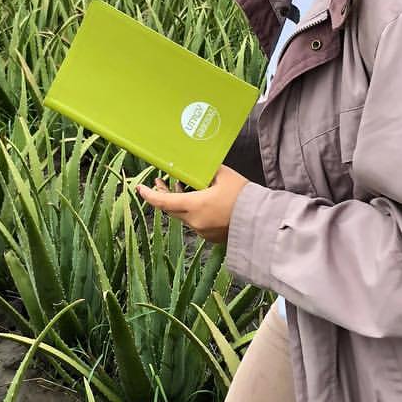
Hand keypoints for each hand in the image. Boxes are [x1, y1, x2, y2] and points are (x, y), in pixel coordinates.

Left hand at [135, 166, 249, 244]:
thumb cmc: (244, 197)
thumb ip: (208, 170)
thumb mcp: (225, 176)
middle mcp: (194, 221)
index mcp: (195, 206)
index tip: (139, 188)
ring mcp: (202, 231)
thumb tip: (199, 164)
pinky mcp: (211, 237)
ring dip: (179, 202)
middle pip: (170, 209)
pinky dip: (192, 211)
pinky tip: (199, 201)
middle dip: (163, 195)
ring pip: (183, 215)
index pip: (164, 202)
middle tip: (160, 182)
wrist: (261, 222)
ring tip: (181, 187)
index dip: (149, 195)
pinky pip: (195, 222)